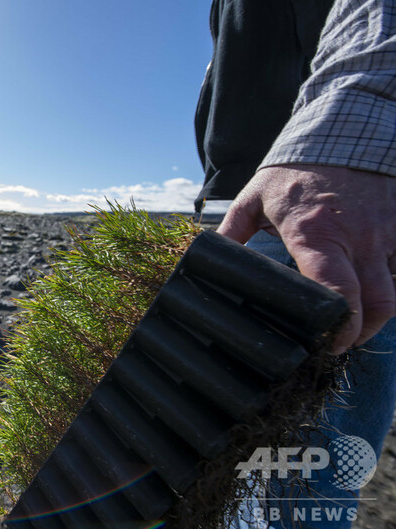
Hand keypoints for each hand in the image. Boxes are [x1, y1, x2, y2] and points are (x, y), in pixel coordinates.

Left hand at [217, 164, 395, 353]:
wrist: (342, 131)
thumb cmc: (294, 169)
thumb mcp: (254, 199)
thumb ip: (231, 233)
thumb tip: (206, 260)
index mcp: (316, 235)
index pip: (337, 291)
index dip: (338, 325)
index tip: (328, 342)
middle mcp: (358, 238)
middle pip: (377, 303)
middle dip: (363, 332)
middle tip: (343, 342)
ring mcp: (387, 232)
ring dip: (380, 312)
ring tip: (359, 322)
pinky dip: (395, 283)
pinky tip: (375, 290)